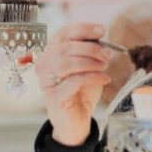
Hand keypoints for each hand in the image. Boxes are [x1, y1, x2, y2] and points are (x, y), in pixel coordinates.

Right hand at [34, 23, 111, 146]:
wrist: (77, 121)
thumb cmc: (81, 92)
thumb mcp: (88, 68)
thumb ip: (91, 53)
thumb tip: (101, 39)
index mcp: (51, 53)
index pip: (63, 34)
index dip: (83, 29)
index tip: (101, 30)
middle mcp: (44, 65)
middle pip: (65, 47)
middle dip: (91, 48)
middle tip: (107, 54)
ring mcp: (47, 82)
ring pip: (67, 63)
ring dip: (90, 62)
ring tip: (104, 66)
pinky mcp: (56, 97)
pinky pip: (74, 81)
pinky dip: (93, 77)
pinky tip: (104, 79)